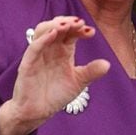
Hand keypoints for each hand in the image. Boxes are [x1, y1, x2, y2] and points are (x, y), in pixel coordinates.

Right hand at [0, 16, 109, 134]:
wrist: (38, 112)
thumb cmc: (56, 94)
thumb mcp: (78, 82)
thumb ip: (91, 72)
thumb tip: (107, 64)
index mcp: (63, 51)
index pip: (71, 33)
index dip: (80, 29)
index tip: (91, 32)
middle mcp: (50, 49)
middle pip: (56, 27)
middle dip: (68, 22)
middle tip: (80, 23)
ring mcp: (38, 55)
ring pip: (42, 31)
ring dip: (54, 25)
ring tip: (67, 25)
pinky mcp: (27, 64)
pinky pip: (34, 47)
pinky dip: (43, 39)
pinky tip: (54, 34)